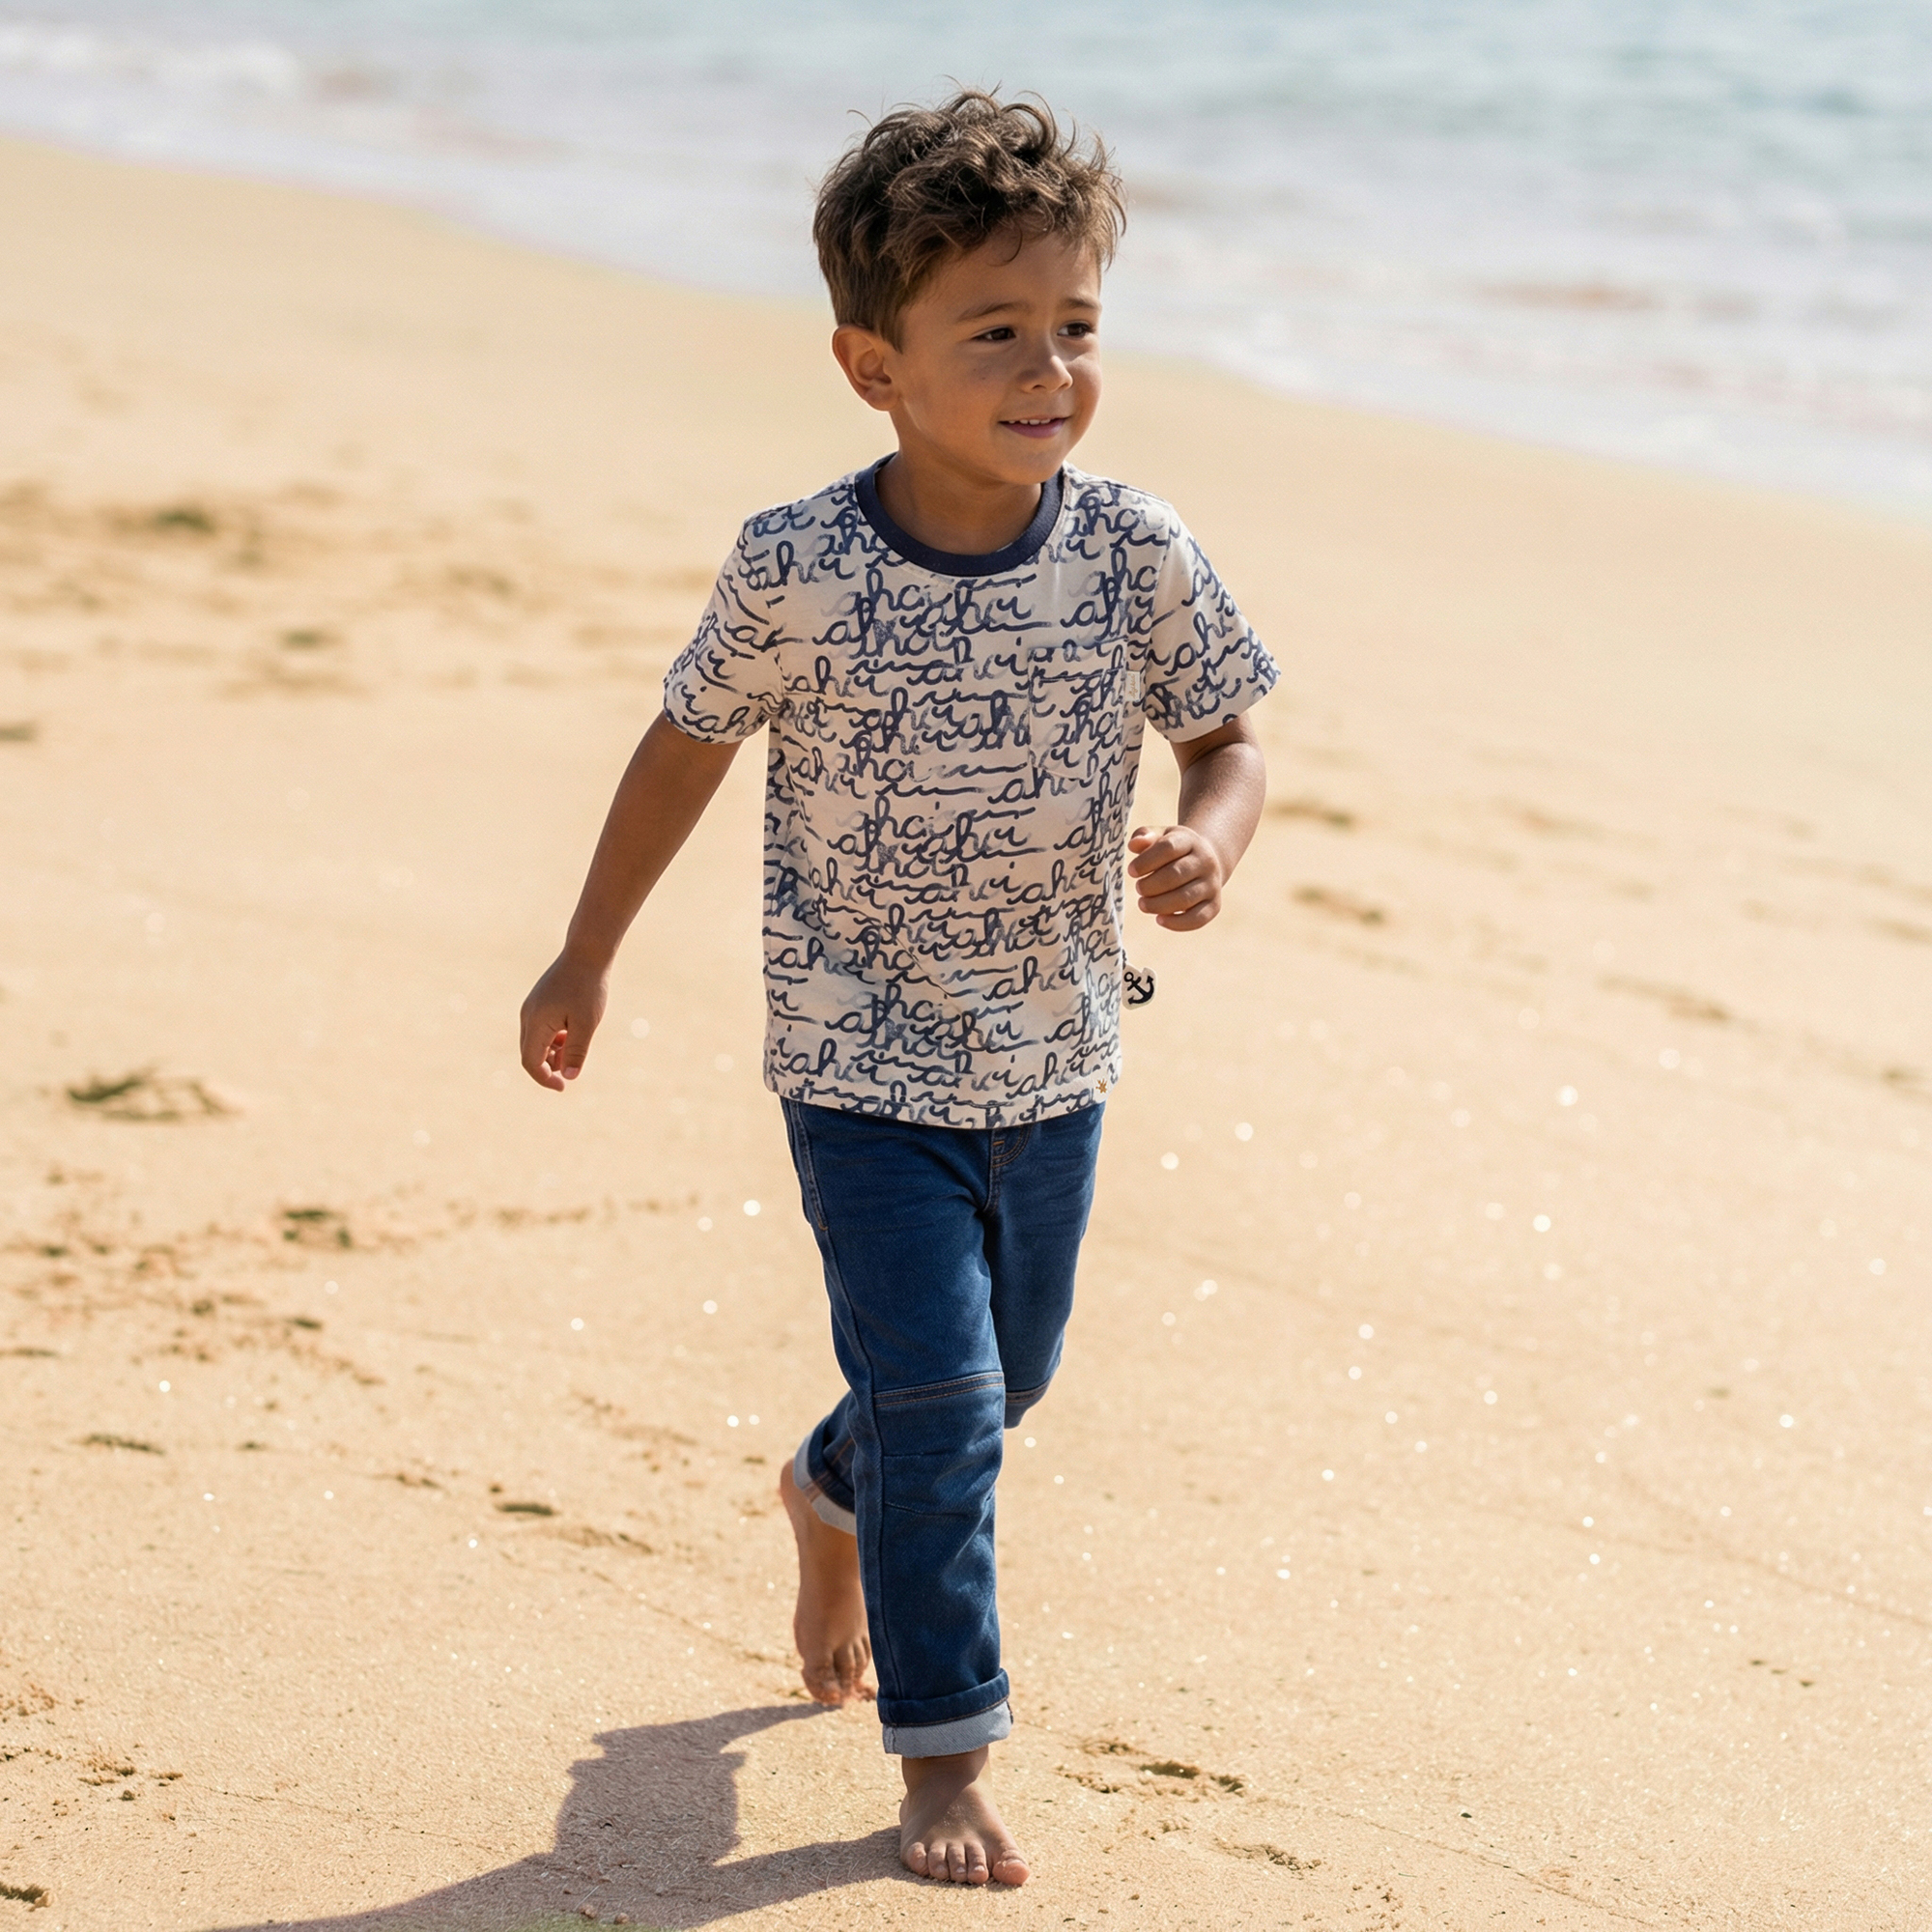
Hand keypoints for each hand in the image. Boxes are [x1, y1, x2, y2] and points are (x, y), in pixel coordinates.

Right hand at [519, 950, 608, 1090]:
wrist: (587, 954)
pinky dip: (554, 1039)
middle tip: (572, 1070)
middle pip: (530, 1054)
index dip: (545, 1079)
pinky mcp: (539, 1002)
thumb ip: (577, 1051)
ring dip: (553, 1052)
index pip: (531, 1062)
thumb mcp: (587, 1024)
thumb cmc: (588, 988)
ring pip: (536, 1042)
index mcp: (536, 1023)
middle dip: (549, 1067)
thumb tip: (569, 1077)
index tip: (563, 1087)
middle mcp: (528, 1016)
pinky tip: (573, 1035)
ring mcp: (531, 1008)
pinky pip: (541, 1030)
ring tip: (576, 1047)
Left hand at [1127, 823, 1228, 930]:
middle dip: (1150, 885)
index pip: (1168, 848)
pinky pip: (1197, 918)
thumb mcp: (1161, 836)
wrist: (1205, 862)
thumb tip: (1134, 844)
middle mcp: (1206, 861)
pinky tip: (1159, 919)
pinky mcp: (1214, 905)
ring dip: (1158, 905)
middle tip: (1139, 889)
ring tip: (1143, 904)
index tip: (1131, 871)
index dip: (1146, 861)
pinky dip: (1176, 923)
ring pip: (1185, 898)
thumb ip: (1145, 836)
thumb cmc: (1173, 851)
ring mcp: (1212, 884)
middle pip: (1176, 874)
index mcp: (1190, 840)